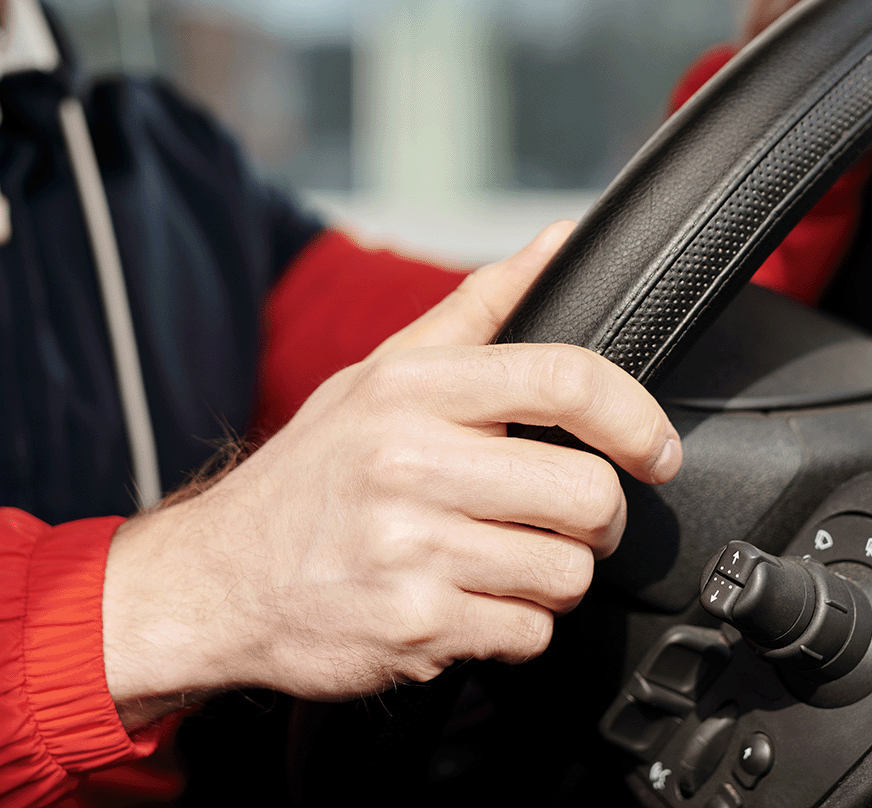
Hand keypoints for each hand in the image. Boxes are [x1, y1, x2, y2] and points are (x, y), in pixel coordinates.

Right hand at [99, 222, 682, 725]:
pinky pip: (527, 633)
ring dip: (553, 577)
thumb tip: (559, 240)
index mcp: (409, 389)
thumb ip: (480, 309)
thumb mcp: (380, 374)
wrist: (216, 580)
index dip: (636, 417)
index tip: (656, 449)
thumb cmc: (311, 475)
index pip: (564, 380)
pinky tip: (467, 603)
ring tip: (501, 561)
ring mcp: (411, 549)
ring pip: (566, 572)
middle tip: (566, 519)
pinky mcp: (414, 625)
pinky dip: (513, 627)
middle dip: (598, 518)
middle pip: (586, 493)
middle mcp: (408, 463)